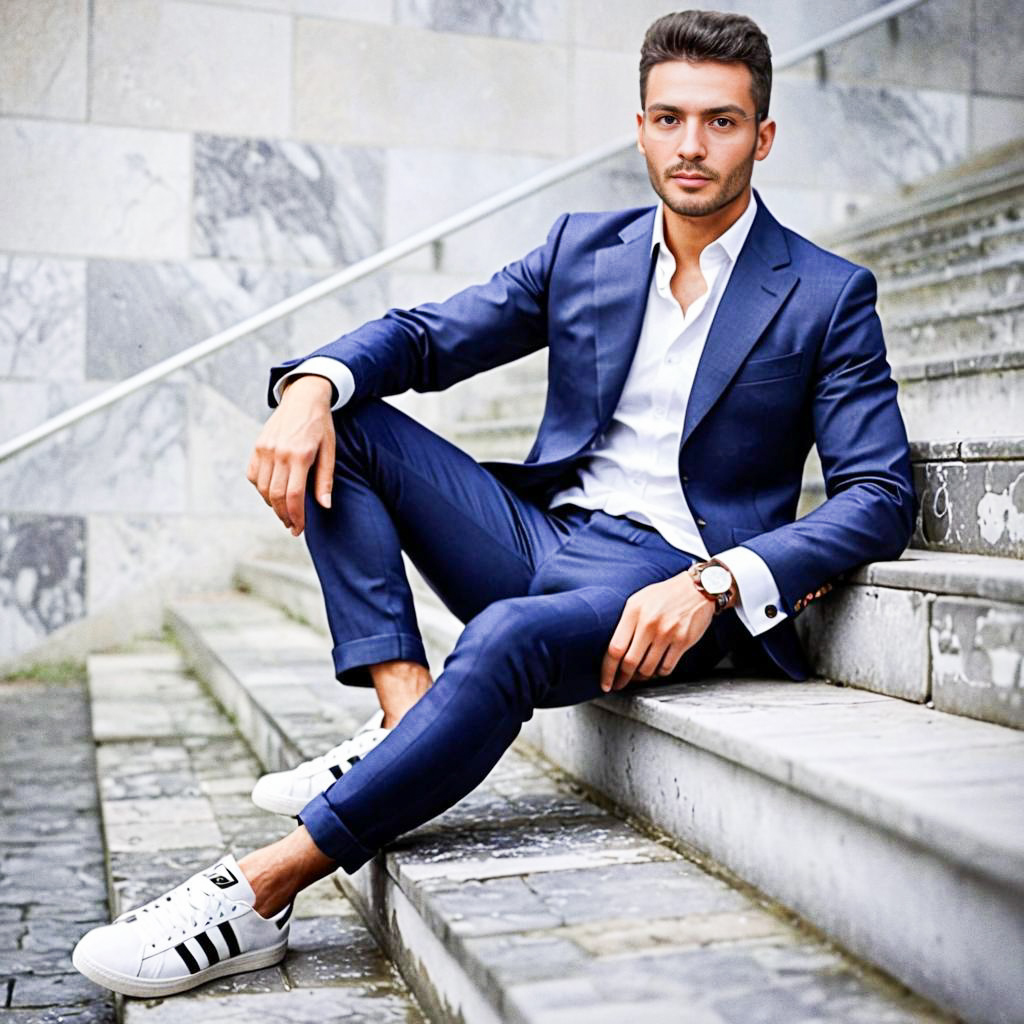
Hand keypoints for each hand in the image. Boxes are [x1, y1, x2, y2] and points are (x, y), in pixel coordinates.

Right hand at [246, 375, 334, 535]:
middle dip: (284, 515)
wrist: (304, 397)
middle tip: (292, 526)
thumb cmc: (321, 425)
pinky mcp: (257, 446)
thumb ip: (325, 479)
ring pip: (262, 488)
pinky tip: (272, 493)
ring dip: (272, 505)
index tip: (300, 528)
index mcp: (300, 455)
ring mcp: (265, 449)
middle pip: (276, 495)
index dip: (297, 516)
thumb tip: (325, 506)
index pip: (295, 495)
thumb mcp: (330, 450)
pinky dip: (260, 489)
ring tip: (284, 512)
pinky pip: (252, 475)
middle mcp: (279, 452)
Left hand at [599, 572, 714, 692]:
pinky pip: (666, 668)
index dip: (607, 670)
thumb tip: (613, 651)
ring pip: (648, 669)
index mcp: (634, 611)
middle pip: (630, 663)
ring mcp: (667, 633)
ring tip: (637, 676)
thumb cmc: (664, 595)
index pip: (615, 648)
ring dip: (641, 677)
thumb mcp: (638, 600)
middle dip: (622, 679)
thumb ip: (625, 622)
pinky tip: (655, 670)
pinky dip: (658, 673)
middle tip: (619, 684)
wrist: (697, 588)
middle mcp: (649, 623)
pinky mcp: (683, 641)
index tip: (605, 682)